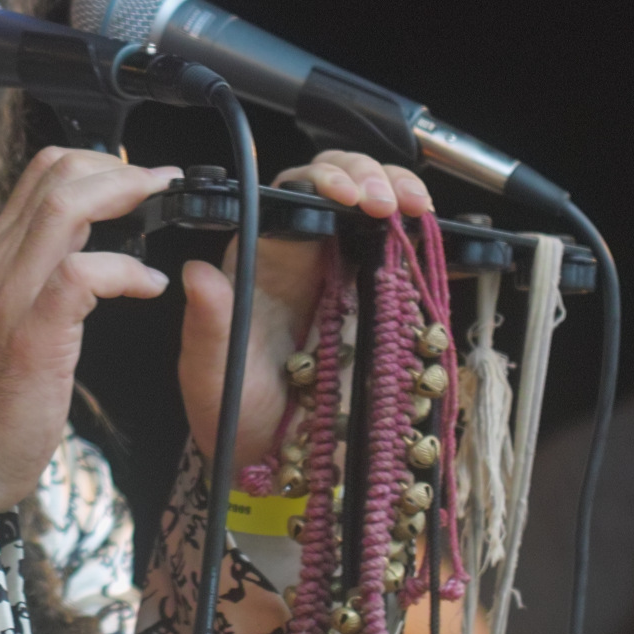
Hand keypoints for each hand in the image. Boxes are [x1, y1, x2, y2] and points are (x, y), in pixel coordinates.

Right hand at [0, 149, 180, 513]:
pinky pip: (81, 275)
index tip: (139, 176)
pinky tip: (149, 284)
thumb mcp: (9, 308)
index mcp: (0, 252)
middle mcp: (2, 261)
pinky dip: (125, 270)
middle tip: (162, 185)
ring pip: (65, 208)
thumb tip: (84, 235)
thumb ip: (37, 267)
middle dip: (121, 169)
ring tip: (161, 208)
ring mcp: (14, 295)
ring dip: (124, 197)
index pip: (43, 172)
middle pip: (58, 175)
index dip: (100, 160)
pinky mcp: (33, 334)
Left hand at [176, 150, 433, 467]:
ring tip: (415, 209)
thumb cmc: (231, 408)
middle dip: (370, 176)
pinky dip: (425, 244)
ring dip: (400, 195)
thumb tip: (196, 274)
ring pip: (376, 214)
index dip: (324, 179)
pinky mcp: (374, 305)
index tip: (347, 195)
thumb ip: (205, 324)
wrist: (263, 457)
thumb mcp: (209, 371)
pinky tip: (438, 241)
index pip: (294, 193)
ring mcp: (344, 279)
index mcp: (262, 257)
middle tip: (389, 202)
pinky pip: (402, 260)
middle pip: (342, 187)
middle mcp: (304, 258)